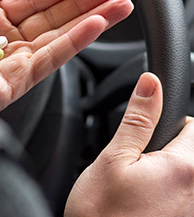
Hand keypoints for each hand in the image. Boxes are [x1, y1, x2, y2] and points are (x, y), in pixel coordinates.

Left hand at [0, 0, 132, 113]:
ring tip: (119, 5)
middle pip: (53, 18)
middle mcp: (3, 41)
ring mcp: (11, 62)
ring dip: (91, 21)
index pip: (34, 1)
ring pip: (58, 38)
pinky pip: (49, 59)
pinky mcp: (14, 83)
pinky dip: (74, 42)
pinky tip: (95, 25)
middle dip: (86, 4)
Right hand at [65, 72, 193, 216]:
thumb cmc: (101, 214)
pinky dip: (169, 193)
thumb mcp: (113, 157)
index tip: (147, 136)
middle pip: (193, 151)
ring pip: (188, 174)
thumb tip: (150, 83)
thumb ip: (138, 118)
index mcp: (185, 168)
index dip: (167, 124)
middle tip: (139, 166)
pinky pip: (184, 194)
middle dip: (169, 150)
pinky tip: (147, 205)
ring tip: (141, 188)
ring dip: (169, 173)